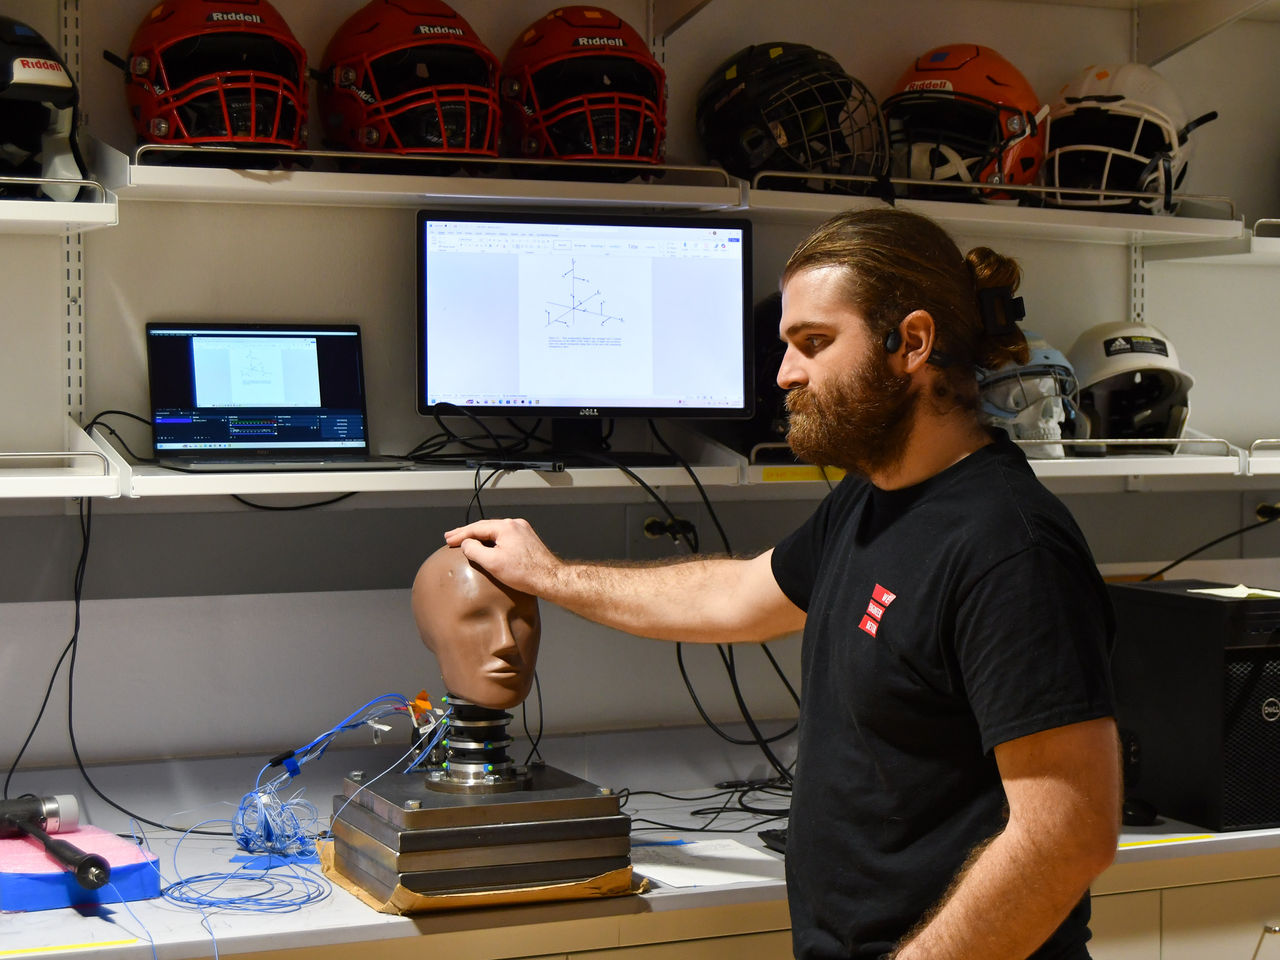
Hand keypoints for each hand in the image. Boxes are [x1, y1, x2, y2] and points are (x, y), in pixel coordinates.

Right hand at [442, 518, 560, 596]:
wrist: (550, 579)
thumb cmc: (525, 573)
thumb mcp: (492, 563)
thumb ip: (475, 550)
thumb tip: (466, 544)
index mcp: (506, 527)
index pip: (476, 528)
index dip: (460, 534)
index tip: (448, 540)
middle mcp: (515, 524)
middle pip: (485, 527)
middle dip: (467, 532)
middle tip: (451, 537)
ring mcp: (522, 531)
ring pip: (495, 531)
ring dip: (479, 536)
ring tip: (466, 540)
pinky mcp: (527, 539)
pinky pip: (504, 536)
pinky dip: (491, 539)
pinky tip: (486, 544)